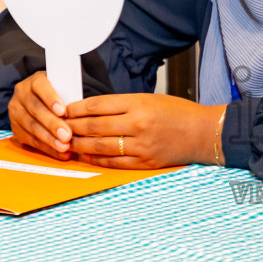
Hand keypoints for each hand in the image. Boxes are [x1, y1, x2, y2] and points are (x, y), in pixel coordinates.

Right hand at [7, 72, 72, 159]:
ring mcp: (16, 112)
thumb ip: (70, 96)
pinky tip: (59, 152)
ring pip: (32, 127)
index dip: (51, 99)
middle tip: (67, 136)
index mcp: (34, 81)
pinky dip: (47, 148)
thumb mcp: (64, 89)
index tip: (63, 111)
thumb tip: (82, 109)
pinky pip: (31, 140)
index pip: (40, 86)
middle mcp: (21, 94)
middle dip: (52, 125)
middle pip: (36, 110)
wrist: (40, 101)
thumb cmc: (59, 95)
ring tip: (64, 146)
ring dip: (49, 139)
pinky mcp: (16, 128)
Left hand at [65, 93, 223, 169]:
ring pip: (99, 146)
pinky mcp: (144, 162)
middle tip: (58, 127)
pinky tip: (87, 155)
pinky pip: (113, 162)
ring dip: (79, 145)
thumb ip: (123, 105)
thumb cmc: (179, 113)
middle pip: (93, 126)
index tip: (64, 110)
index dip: (76, 109)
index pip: (97, 105)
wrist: (204, 133)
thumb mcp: (150, 99)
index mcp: (138, 104)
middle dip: (72, 127)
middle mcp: (137, 124)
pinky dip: (96, 159)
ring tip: (67, 142)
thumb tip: (94, 111)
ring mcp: (140, 145)